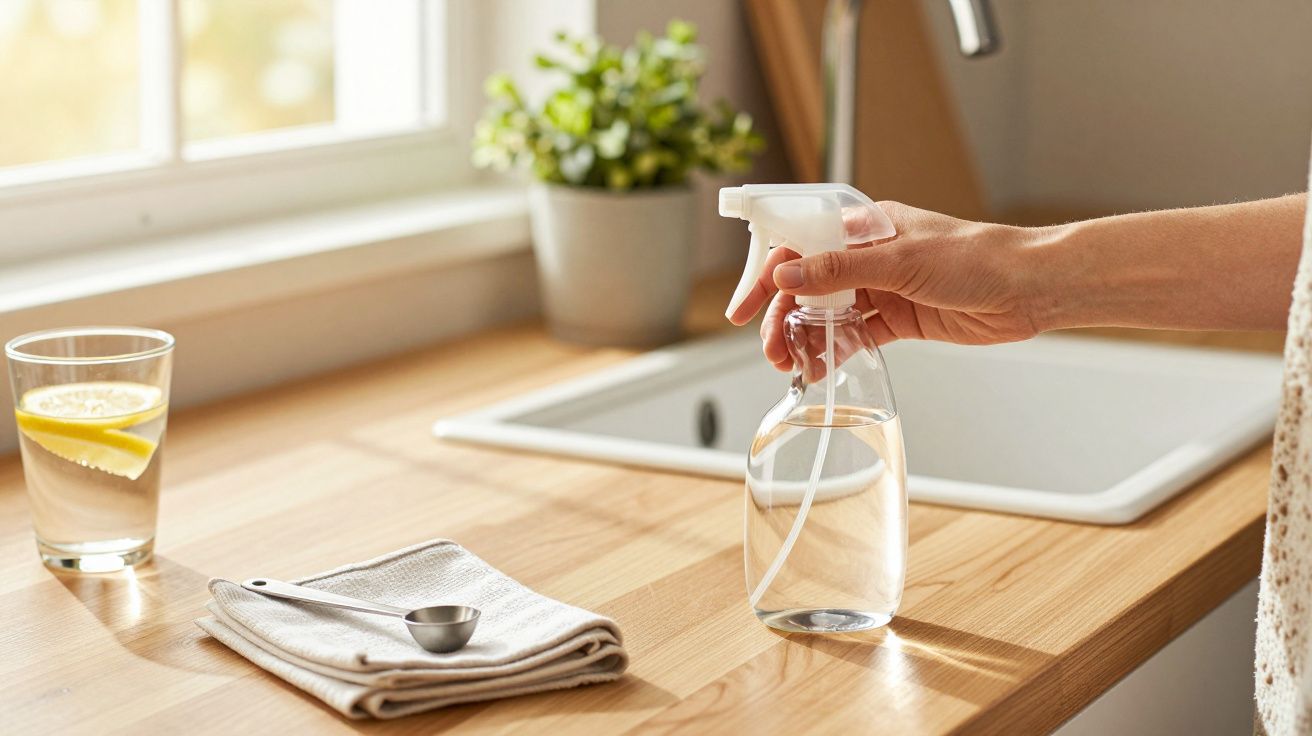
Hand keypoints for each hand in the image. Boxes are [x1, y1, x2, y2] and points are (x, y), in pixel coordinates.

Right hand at [727, 201, 1043, 370]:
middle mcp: (867, 257)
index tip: (745, 308)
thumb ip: (839, 270)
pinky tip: (821, 369)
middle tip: (772, 351)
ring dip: (806, 340)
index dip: (767, 277)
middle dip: (783, 319)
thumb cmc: (975, 257)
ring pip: (827, 315)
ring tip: (792, 366)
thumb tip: (786, 275)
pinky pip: (854, 337)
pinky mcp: (898, 320)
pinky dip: (835, 352)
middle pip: (807, 288)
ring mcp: (882, 290)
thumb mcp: (899, 260)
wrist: (1027, 288)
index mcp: (863, 228)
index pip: (799, 248)